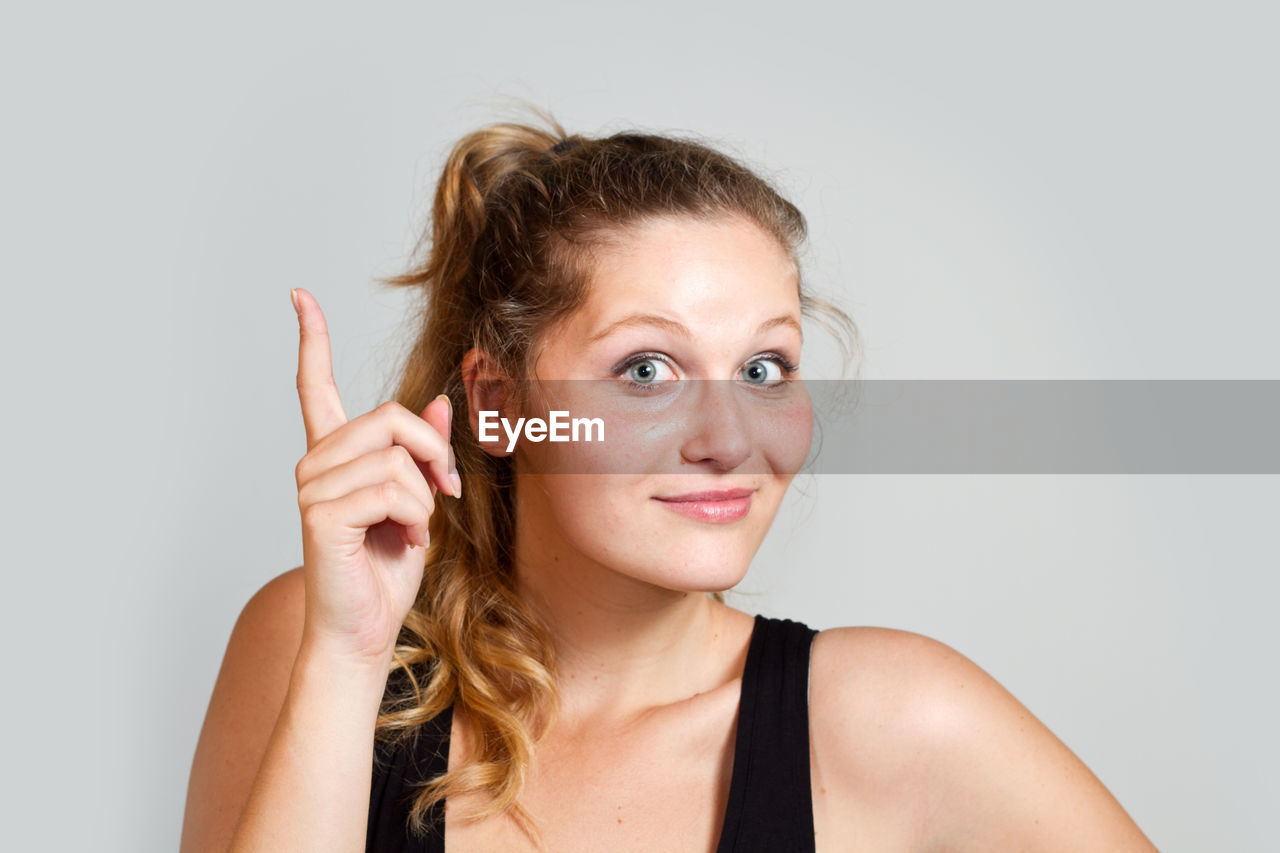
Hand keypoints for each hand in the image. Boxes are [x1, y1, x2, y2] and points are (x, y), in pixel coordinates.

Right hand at [290, 287, 459, 666]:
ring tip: (412, 531)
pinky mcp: (321, 516)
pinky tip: (404, 543)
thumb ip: (424, 451)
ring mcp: (312, 488)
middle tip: (445, 492)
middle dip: (434, 452)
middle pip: (390, 416)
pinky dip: (417, 519)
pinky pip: (393, 490)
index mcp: (334, 456)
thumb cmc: (387, 569)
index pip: (314, 386)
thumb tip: (442, 403)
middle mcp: (315, 463)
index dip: (310, 340)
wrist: (365, 630)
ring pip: (398, 458)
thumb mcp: (418, 500)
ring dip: (425, 498)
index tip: (299, 296)